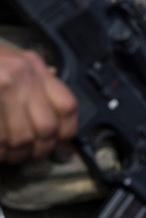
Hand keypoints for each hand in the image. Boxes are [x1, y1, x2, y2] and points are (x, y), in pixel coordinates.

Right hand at [0, 44, 77, 163]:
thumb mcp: (11, 61)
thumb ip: (35, 82)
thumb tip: (58, 115)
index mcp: (32, 67)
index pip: (67, 106)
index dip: (67, 131)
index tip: (60, 143)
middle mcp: (21, 75)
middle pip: (46, 128)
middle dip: (40, 150)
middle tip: (30, 155)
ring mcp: (2, 86)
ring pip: (22, 137)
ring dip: (17, 154)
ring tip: (11, 156)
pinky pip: (0, 138)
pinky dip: (0, 152)